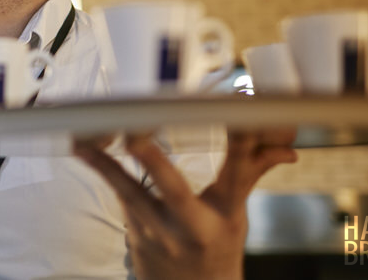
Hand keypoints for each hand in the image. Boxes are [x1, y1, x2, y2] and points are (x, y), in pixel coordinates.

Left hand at [75, 129, 296, 279]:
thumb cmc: (216, 251)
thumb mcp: (237, 216)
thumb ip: (249, 173)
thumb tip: (285, 147)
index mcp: (226, 216)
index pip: (238, 175)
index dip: (242, 145)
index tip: (240, 116)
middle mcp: (193, 226)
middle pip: (175, 190)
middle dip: (154, 162)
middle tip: (136, 136)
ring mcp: (160, 233)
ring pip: (131, 193)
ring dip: (106, 165)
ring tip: (84, 139)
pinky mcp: (135, 233)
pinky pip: (119, 195)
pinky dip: (103, 169)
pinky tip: (83, 147)